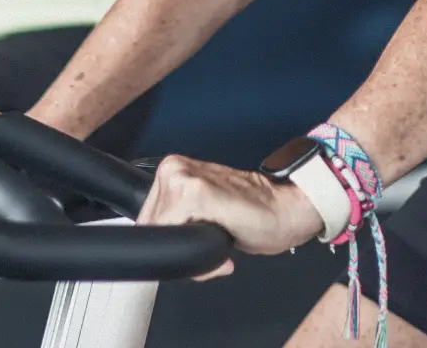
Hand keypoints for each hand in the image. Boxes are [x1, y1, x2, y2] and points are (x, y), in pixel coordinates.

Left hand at [136, 155, 323, 277]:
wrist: (281, 208)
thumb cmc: (249, 211)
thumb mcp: (201, 212)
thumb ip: (177, 222)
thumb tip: (157, 248)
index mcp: (173, 170)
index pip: (146, 219)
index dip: (168, 241)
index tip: (193, 240)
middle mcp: (174, 169)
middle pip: (151, 227)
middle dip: (178, 246)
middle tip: (209, 239)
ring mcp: (184, 178)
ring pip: (164, 235)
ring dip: (190, 250)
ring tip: (217, 236)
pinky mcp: (197, 193)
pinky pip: (179, 241)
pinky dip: (200, 256)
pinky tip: (221, 240)